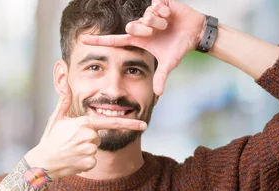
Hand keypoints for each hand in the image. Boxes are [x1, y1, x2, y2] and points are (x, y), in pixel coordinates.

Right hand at [25, 87, 146, 178]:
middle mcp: (89, 136)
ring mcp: (90, 151)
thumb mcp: (57, 117)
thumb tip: (64, 81)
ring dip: (86, 149)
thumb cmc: (51, 138)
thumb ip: (65, 99)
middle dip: (88, 138)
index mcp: (84, 123)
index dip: (130, 123)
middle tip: (71, 141)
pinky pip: (93, 160)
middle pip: (98, 136)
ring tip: (70, 150)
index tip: (144, 124)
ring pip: (96, 148)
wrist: (43, 162)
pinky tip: (73, 159)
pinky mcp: (89, 163)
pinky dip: (84, 161)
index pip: (112, 122)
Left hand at [80, 0, 205, 95]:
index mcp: (139, 39)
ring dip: (158, 21)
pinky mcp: (160, 3)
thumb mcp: (169, 63)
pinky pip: (156, 4)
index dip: (100, 40)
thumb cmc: (179, 47)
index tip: (83, 40)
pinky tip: (170, 15)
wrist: (195, 33)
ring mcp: (150, 13)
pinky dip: (164, 11)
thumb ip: (161, 76)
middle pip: (133, 25)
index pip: (115, 40)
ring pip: (146, 15)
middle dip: (145, 29)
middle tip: (157, 31)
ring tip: (167, 24)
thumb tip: (158, 94)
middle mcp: (141, 25)